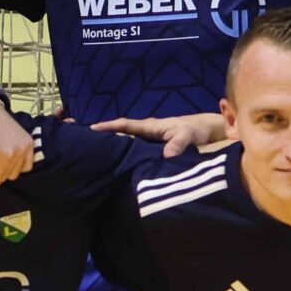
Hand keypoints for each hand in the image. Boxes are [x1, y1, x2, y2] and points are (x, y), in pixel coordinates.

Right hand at [93, 112, 224, 156]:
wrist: (205, 132)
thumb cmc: (194, 131)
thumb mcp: (187, 136)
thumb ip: (177, 145)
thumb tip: (166, 156)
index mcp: (150, 126)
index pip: (125, 125)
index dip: (108, 127)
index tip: (91, 129)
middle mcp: (146, 132)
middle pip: (121, 134)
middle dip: (104, 137)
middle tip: (85, 145)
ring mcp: (148, 140)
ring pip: (126, 143)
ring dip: (113, 147)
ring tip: (95, 157)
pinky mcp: (153, 149)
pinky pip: (134, 151)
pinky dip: (125, 155)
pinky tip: (118, 165)